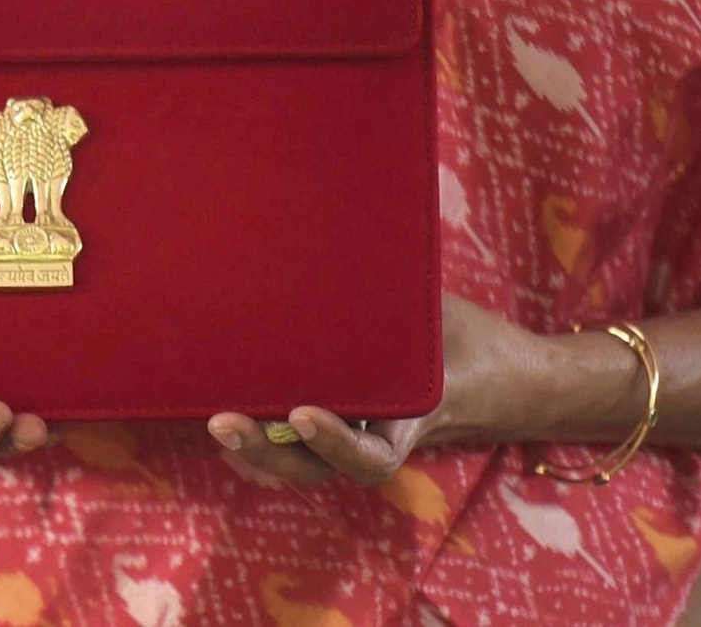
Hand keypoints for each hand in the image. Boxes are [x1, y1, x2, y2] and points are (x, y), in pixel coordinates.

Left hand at [207, 296, 581, 485]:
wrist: (491, 369)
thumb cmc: (464, 338)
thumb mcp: (438, 315)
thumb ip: (396, 297)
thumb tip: (351, 233)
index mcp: (408, 421)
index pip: (369, 457)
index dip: (335, 443)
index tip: (304, 414)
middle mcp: (371, 435)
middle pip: (313, 465)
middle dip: (266, 449)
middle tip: (224, 421)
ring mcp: (348, 431)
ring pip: (295, 454)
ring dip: (253, 441)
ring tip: (210, 413)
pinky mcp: (330, 414)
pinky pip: (290, 427)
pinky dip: (259, 416)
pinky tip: (220, 391)